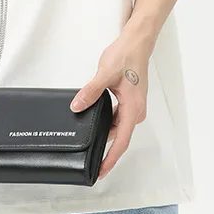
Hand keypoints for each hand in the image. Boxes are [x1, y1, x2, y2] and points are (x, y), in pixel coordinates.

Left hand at [69, 30, 151, 179]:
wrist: (136, 43)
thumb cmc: (126, 56)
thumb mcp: (105, 74)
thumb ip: (91, 92)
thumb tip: (77, 106)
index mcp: (133, 108)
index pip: (122, 141)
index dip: (111, 158)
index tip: (101, 171)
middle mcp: (136, 111)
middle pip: (120, 137)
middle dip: (106, 150)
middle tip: (91, 162)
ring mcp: (133, 106)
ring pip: (118, 127)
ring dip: (105, 136)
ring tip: (91, 146)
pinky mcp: (129, 101)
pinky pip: (117, 118)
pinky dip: (107, 124)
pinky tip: (95, 123)